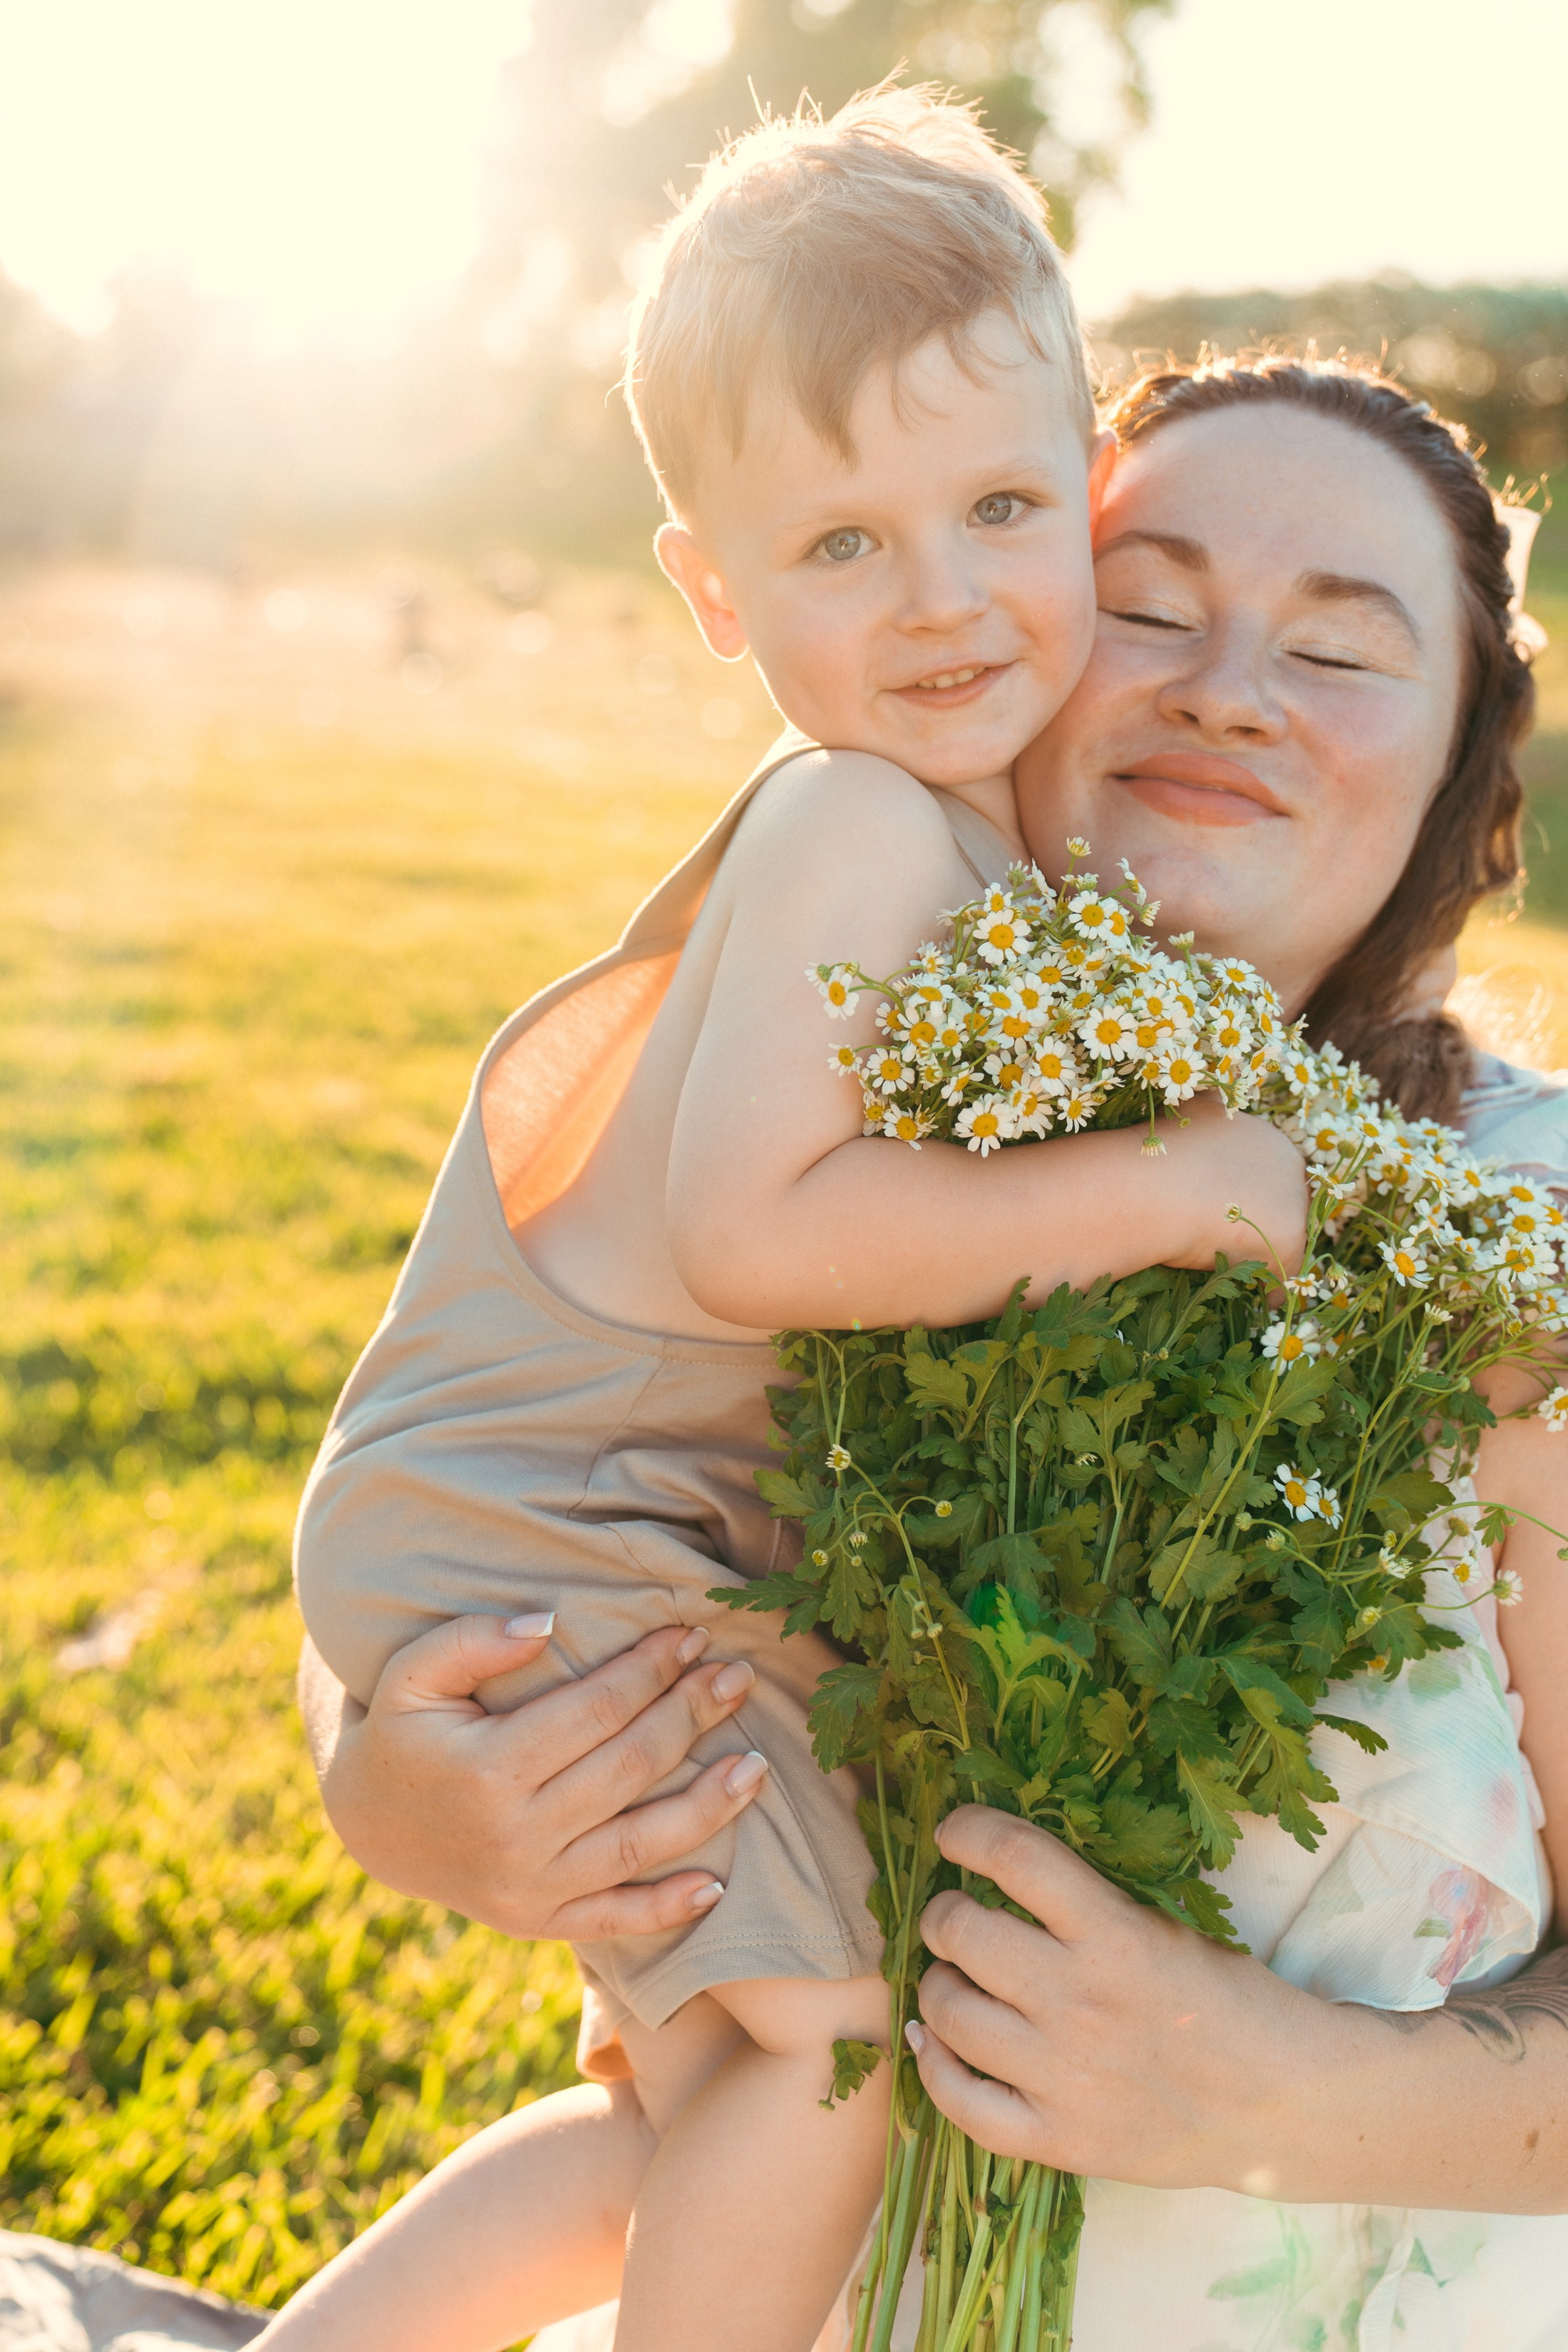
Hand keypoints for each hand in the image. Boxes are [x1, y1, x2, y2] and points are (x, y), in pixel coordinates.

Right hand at [307, 1616, 769, 1940]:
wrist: (370, 1828)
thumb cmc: (402, 1734)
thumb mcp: (411, 1675)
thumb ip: (472, 1641)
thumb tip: (548, 1622)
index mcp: (487, 1772)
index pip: (594, 1712)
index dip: (649, 1670)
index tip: (690, 1634)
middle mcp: (515, 1838)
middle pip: (629, 1769)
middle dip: (690, 1715)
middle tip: (737, 1675)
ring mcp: (531, 1890)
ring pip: (639, 1847)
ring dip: (707, 1805)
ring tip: (759, 1764)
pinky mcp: (539, 1922)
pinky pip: (616, 1922)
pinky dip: (669, 1908)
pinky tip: (719, 1883)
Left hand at [903, 1807, 1347, 2193]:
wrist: (1284, 2104)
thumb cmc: (1228, 2001)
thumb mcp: (1165, 1926)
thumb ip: (1088, 1903)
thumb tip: (998, 1868)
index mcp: (1116, 1934)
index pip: (1013, 1857)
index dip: (967, 1832)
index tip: (951, 1832)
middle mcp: (1080, 2001)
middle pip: (963, 1933)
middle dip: (943, 1914)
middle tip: (951, 1916)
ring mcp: (1066, 2077)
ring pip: (950, 2014)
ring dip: (937, 1984)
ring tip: (952, 1978)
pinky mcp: (1062, 2141)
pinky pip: (963, 2105)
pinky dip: (933, 2068)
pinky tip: (931, 2043)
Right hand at [1166, 1096, 1307, 1278]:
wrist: (1156, 1186)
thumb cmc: (1161, 1153)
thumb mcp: (1189, 1114)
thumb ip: (1211, 1111)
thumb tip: (1214, 1104)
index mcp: (1266, 1135)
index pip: (1270, 1171)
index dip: (1247, 1194)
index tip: (1224, 1212)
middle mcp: (1290, 1163)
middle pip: (1284, 1203)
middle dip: (1262, 1223)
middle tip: (1230, 1246)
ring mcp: (1295, 1202)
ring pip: (1286, 1237)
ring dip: (1266, 1256)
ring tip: (1236, 1274)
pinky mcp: (1290, 1240)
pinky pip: (1285, 1273)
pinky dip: (1269, 1290)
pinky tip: (1252, 1301)